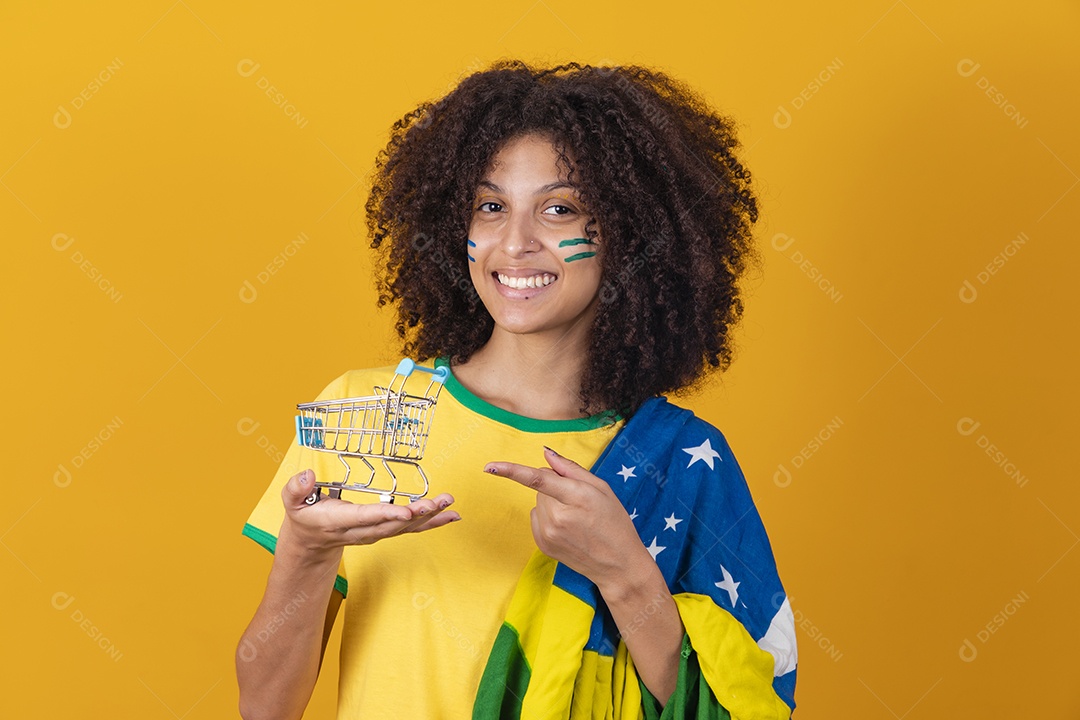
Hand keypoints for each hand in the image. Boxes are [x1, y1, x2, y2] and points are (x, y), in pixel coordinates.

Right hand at [280, 469, 459, 558]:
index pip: (367, 517)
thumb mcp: (291, 501)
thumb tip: (307, 475)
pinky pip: (411, 528)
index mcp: (340, 521)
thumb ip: (296, 489)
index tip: (407, 511)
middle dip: (417, 514)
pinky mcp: (386, 530)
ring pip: (407, 527)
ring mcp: (376, 533)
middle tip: (437, 503)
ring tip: (450, 505)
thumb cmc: (304, 516)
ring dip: (430, 517)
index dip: (387, 514)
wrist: (311, 542)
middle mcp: (362, 530)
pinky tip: (451, 515)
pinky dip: (433, 522)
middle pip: (393, 524)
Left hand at [484, 447, 646, 591]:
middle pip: (540, 485)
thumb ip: (571, 468)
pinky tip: (567, 528)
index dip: (512, 470)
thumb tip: (545, 453)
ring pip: (537, 502)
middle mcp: (557, 517)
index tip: (490, 466)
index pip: (537, 479)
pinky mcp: (542, 545)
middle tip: (578, 500)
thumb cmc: (614, 522)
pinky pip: (536, 517)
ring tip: (575, 517)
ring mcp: (548, 534)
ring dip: (551, 502)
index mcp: (576, 497)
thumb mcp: (601, 488)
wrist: (618, 564)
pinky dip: (548, 517)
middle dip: (555, 486)